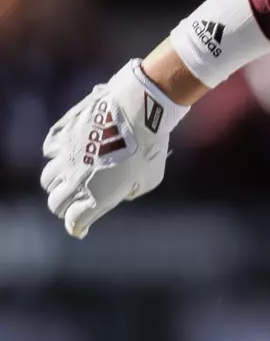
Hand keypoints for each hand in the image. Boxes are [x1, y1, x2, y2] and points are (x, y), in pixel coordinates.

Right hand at [40, 60, 184, 237]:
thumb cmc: (149, 148)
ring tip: (70, 179)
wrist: (137, 112)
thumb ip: (130, 191)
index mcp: (96, 197)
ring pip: (48, 180)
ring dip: (57, 183)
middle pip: (56, 204)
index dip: (77, 226)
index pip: (75, 221)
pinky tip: (68, 153)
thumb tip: (120, 191)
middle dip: (63, 207)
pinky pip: (49, 152)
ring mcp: (64, 158)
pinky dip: (56, 156)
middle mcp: (75, 181)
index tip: (80, 228)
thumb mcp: (149, 179)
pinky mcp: (61, 137)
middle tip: (73, 205)